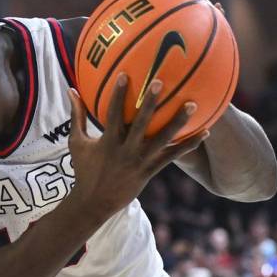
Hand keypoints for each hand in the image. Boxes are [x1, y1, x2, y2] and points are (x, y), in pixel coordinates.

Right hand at [66, 73, 207, 217]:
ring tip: (193, 105)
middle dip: (150, 103)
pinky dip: (188, 145)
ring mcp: (140, 161)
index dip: (118, 95)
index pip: (113, 114)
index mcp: (108, 142)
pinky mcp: (150, 171)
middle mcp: (126, 151)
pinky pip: (172, 156)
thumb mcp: (77, 142)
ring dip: (178, 122)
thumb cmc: (84, 168)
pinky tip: (204, 133)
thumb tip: (71, 90)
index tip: (126, 75)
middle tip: (160, 82)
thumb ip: (77, 116)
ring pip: (162, 140)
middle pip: (141, 124)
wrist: (94, 202)